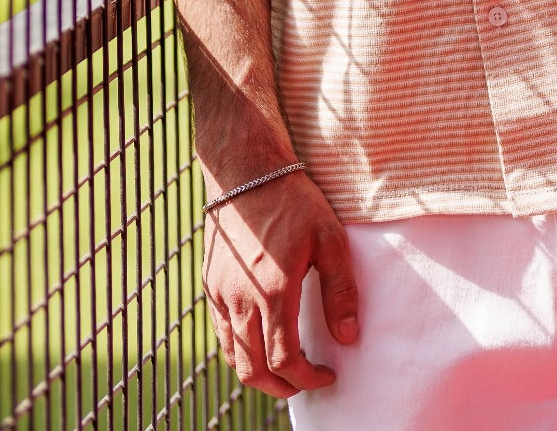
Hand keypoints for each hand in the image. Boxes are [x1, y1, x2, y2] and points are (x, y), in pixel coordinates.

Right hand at [202, 170, 358, 399]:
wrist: (246, 170)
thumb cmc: (293, 200)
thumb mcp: (329, 238)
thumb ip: (340, 290)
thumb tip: (347, 337)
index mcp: (274, 291)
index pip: (284, 359)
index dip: (307, 378)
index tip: (326, 375)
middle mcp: (241, 298)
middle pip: (254, 369)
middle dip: (281, 386)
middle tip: (303, 381)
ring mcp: (220, 292)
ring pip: (234, 356)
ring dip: (258, 373)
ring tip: (282, 369)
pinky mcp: (209, 284)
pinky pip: (221, 332)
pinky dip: (239, 350)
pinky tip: (259, 340)